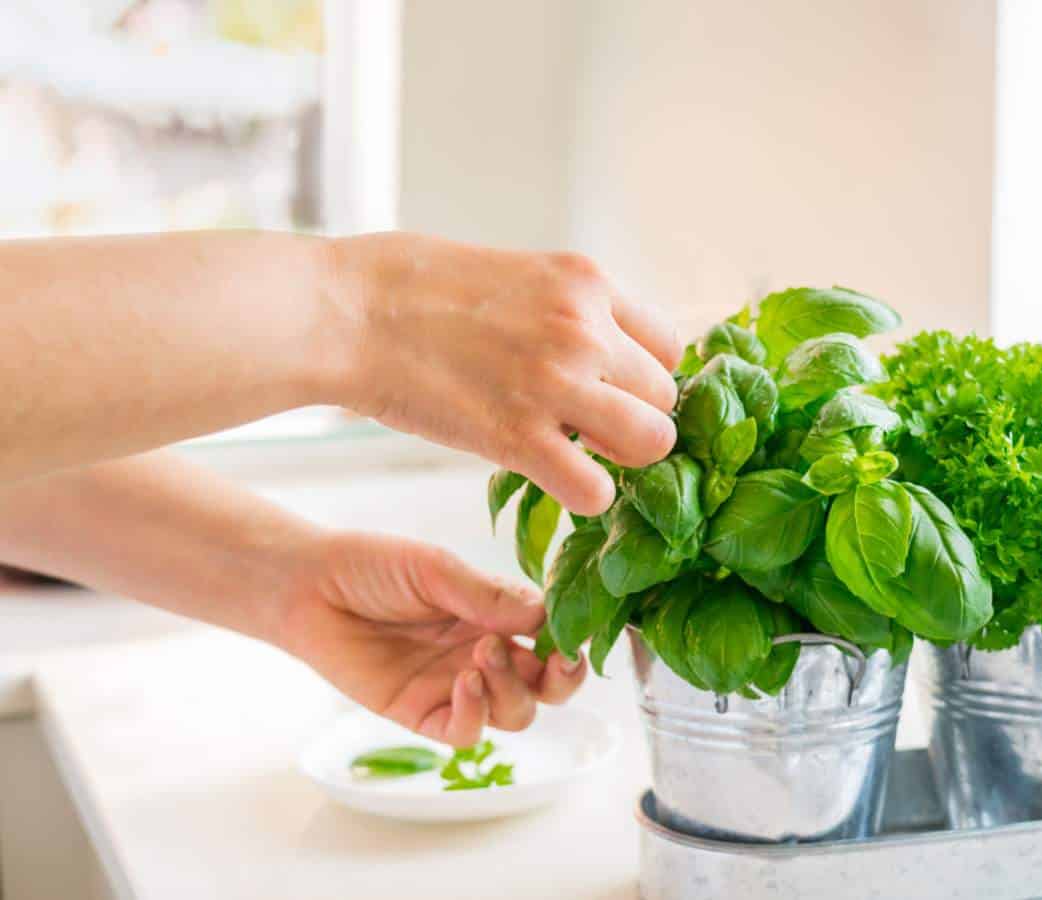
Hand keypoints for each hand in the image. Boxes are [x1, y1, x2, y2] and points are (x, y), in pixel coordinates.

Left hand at [274, 531, 585, 746]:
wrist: (309, 587)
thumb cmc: (372, 567)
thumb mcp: (437, 569)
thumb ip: (490, 594)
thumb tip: (546, 613)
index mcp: (497, 615)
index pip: (554, 637)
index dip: (571, 640)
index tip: (573, 631)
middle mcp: (484, 654)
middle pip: (547, 687)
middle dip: (562, 678)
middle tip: (554, 658)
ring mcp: (454, 687)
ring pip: (515, 713)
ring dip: (512, 688)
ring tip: (483, 654)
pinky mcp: (420, 713)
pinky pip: (465, 733)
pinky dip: (475, 715)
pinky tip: (464, 683)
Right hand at [328, 233, 681, 515]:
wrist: (345, 311)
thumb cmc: (410, 286)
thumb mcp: (514, 272)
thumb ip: (564, 309)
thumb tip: (590, 345)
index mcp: (586, 282)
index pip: (669, 345)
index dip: (644, 378)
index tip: (612, 392)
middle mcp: (585, 329)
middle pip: (665, 397)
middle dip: (635, 419)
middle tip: (591, 430)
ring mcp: (556, 382)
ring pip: (653, 442)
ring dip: (623, 459)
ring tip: (581, 455)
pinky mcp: (518, 436)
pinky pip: (596, 489)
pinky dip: (584, 496)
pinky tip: (554, 481)